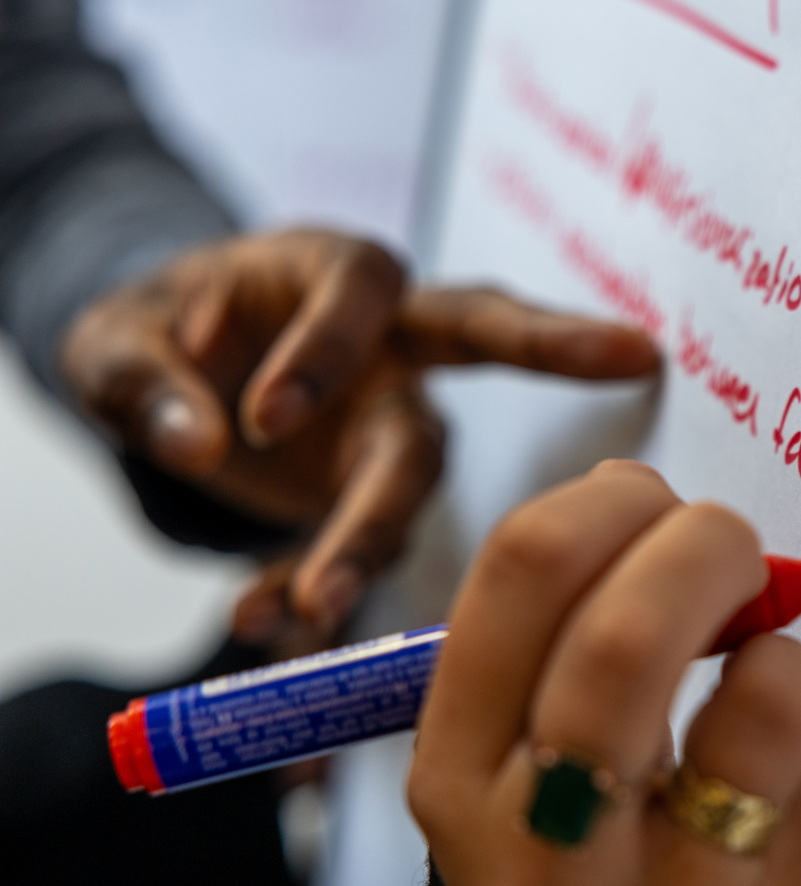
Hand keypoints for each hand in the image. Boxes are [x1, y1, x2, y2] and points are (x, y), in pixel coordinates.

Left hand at [59, 229, 658, 628]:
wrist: (174, 382)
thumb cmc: (159, 333)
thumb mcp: (113, 340)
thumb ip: (142, 379)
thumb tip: (195, 447)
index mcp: (325, 267)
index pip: (358, 289)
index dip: (326, 350)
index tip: (264, 422)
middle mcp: (387, 335)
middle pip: (472, 331)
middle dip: (538, 342)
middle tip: (603, 351)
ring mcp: (395, 414)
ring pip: (418, 468)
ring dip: (372, 537)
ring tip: (315, 605)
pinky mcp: (380, 487)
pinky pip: (369, 538)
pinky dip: (317, 581)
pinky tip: (264, 618)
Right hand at [408, 460, 800, 885]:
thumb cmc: (625, 866)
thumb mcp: (556, 762)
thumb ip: (578, 632)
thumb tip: (637, 492)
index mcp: (457, 761)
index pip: (517, 565)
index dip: (609, 502)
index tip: (661, 510)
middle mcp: (508, 819)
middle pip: (565, 581)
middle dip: (680, 530)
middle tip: (731, 548)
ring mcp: (600, 870)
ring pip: (632, 645)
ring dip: (729, 586)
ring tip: (762, 621)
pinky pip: (763, 726)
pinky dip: (791, 677)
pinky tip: (789, 706)